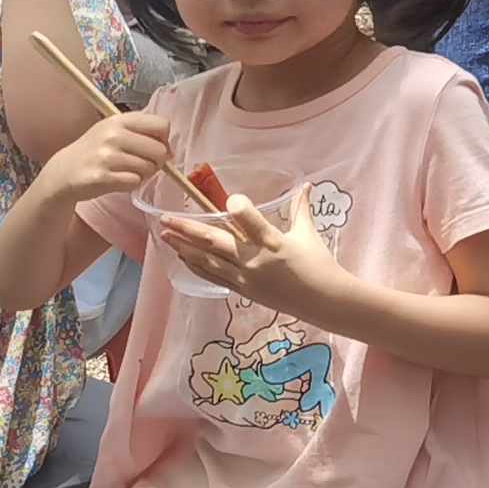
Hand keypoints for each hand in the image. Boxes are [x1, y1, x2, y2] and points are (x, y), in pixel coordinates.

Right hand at [47, 106, 175, 205]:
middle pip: (159, 150)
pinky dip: (131, 184)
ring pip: (148, 168)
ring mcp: (107, 156)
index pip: (161, 125)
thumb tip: (170, 149)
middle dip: (157, 161)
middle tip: (143, 164)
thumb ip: (141, 132)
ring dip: (143, 174)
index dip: (164, 139)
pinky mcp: (103, 177)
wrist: (64, 172)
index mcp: (119, 119)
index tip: (154, 147)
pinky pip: (134, 182)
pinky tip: (118, 180)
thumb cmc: (94, 150)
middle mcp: (113, 135)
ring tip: (127, 171)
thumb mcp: (113, 130)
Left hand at [162, 184, 355, 317]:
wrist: (323, 302)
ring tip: (165, 235)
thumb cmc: (319, 264)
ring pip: (208, 261)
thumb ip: (300, 208)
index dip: (238, 208)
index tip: (229, 199)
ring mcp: (245, 278)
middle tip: (166, 218)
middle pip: (216, 242)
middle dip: (188, 230)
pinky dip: (196, 265)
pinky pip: (213, 276)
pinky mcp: (242, 290)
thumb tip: (306, 185)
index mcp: (274, 243)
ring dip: (184, 247)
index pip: (250, 222)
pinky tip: (182, 256)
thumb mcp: (308, 234)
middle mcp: (255, 261)